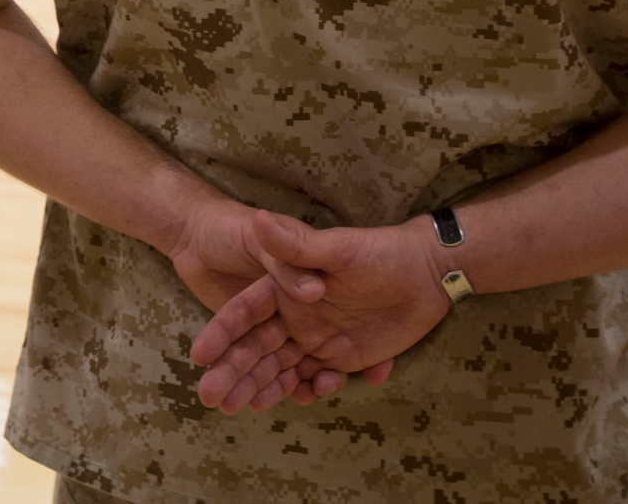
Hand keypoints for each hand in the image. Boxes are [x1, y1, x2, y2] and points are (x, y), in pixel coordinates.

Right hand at [190, 212, 448, 413]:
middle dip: (231, 372)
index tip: (200, 356)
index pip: (244, 314)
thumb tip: (256, 218)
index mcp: (283, 288)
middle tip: (210, 398)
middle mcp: (293, 316)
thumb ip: (294, 244)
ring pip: (278, 369)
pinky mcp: (340, 357)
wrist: (426, 273)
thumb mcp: (336, 248)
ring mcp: (314, 339)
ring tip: (240, 408)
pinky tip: (305, 396)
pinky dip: (307, 391)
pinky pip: (315, 380)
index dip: (221, 334)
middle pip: (254, 348)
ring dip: (259, 388)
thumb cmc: (379, 253)